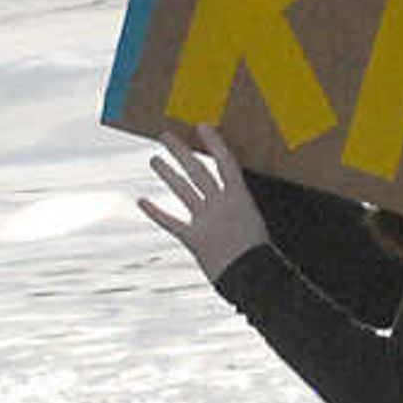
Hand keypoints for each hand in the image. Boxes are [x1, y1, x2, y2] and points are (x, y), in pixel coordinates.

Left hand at [138, 122, 270, 283]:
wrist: (253, 276)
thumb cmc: (261, 254)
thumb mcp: (254, 225)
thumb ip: (239, 214)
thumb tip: (231, 206)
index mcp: (241, 198)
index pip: (226, 162)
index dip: (214, 143)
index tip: (201, 126)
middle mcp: (221, 204)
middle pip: (198, 171)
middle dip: (181, 152)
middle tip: (165, 136)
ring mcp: (206, 221)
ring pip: (183, 191)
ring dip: (168, 173)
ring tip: (154, 158)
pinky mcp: (193, 239)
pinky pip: (171, 223)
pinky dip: (155, 212)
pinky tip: (141, 201)